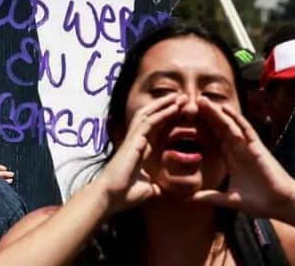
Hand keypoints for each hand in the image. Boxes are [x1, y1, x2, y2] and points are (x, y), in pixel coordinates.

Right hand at [96, 93, 183, 213]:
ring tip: (180, 96)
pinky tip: (174, 107)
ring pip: (150, 114)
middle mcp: (138, 141)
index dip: (168, 118)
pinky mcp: (133, 141)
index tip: (182, 111)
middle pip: (153, 117)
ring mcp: (134, 139)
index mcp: (142, 150)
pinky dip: (162, 113)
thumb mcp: (148, 189)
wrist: (110, 198)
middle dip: (167, 106)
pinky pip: (149, 122)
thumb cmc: (125, 195)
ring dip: (165, 104)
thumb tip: (164, 192)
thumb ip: (156, 186)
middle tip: (183, 98)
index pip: (156, 129)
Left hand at [192, 98, 294, 218]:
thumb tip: (189, 199)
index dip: (202, 130)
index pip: (215, 140)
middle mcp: (238, 151)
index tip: (187, 121)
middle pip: (220, 129)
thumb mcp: (229, 199)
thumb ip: (210, 197)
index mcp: (232, 161)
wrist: (279, 204)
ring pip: (229, 126)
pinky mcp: (257, 148)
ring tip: (203, 101)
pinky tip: (225, 109)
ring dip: (217, 113)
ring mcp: (248, 148)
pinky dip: (236, 119)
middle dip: (207, 117)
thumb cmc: (258, 201)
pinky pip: (245, 130)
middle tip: (192, 103)